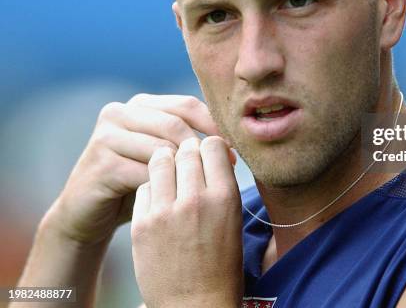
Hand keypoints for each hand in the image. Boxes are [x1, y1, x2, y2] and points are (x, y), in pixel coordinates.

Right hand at [47, 94, 219, 245]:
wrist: (88, 215)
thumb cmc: (136, 184)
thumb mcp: (164, 157)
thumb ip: (188, 141)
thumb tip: (229, 144)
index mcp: (141, 104)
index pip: (187, 105)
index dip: (214, 125)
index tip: (233, 148)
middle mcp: (120, 112)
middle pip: (176, 124)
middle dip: (202, 148)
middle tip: (221, 170)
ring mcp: (106, 136)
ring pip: (162, 148)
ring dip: (185, 170)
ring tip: (199, 187)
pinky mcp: (99, 162)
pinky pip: (144, 172)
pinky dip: (164, 187)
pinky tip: (174, 200)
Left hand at [131, 136, 242, 307]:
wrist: (194, 305)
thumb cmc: (221, 263)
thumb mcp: (233, 218)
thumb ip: (221, 183)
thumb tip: (208, 152)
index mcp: (225, 197)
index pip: (213, 144)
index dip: (211, 147)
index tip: (209, 156)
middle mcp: (195, 199)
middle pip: (186, 148)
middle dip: (189, 153)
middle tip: (189, 165)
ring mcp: (165, 212)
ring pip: (161, 160)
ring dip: (167, 163)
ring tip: (172, 176)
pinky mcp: (142, 224)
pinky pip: (145, 186)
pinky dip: (153, 188)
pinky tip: (160, 201)